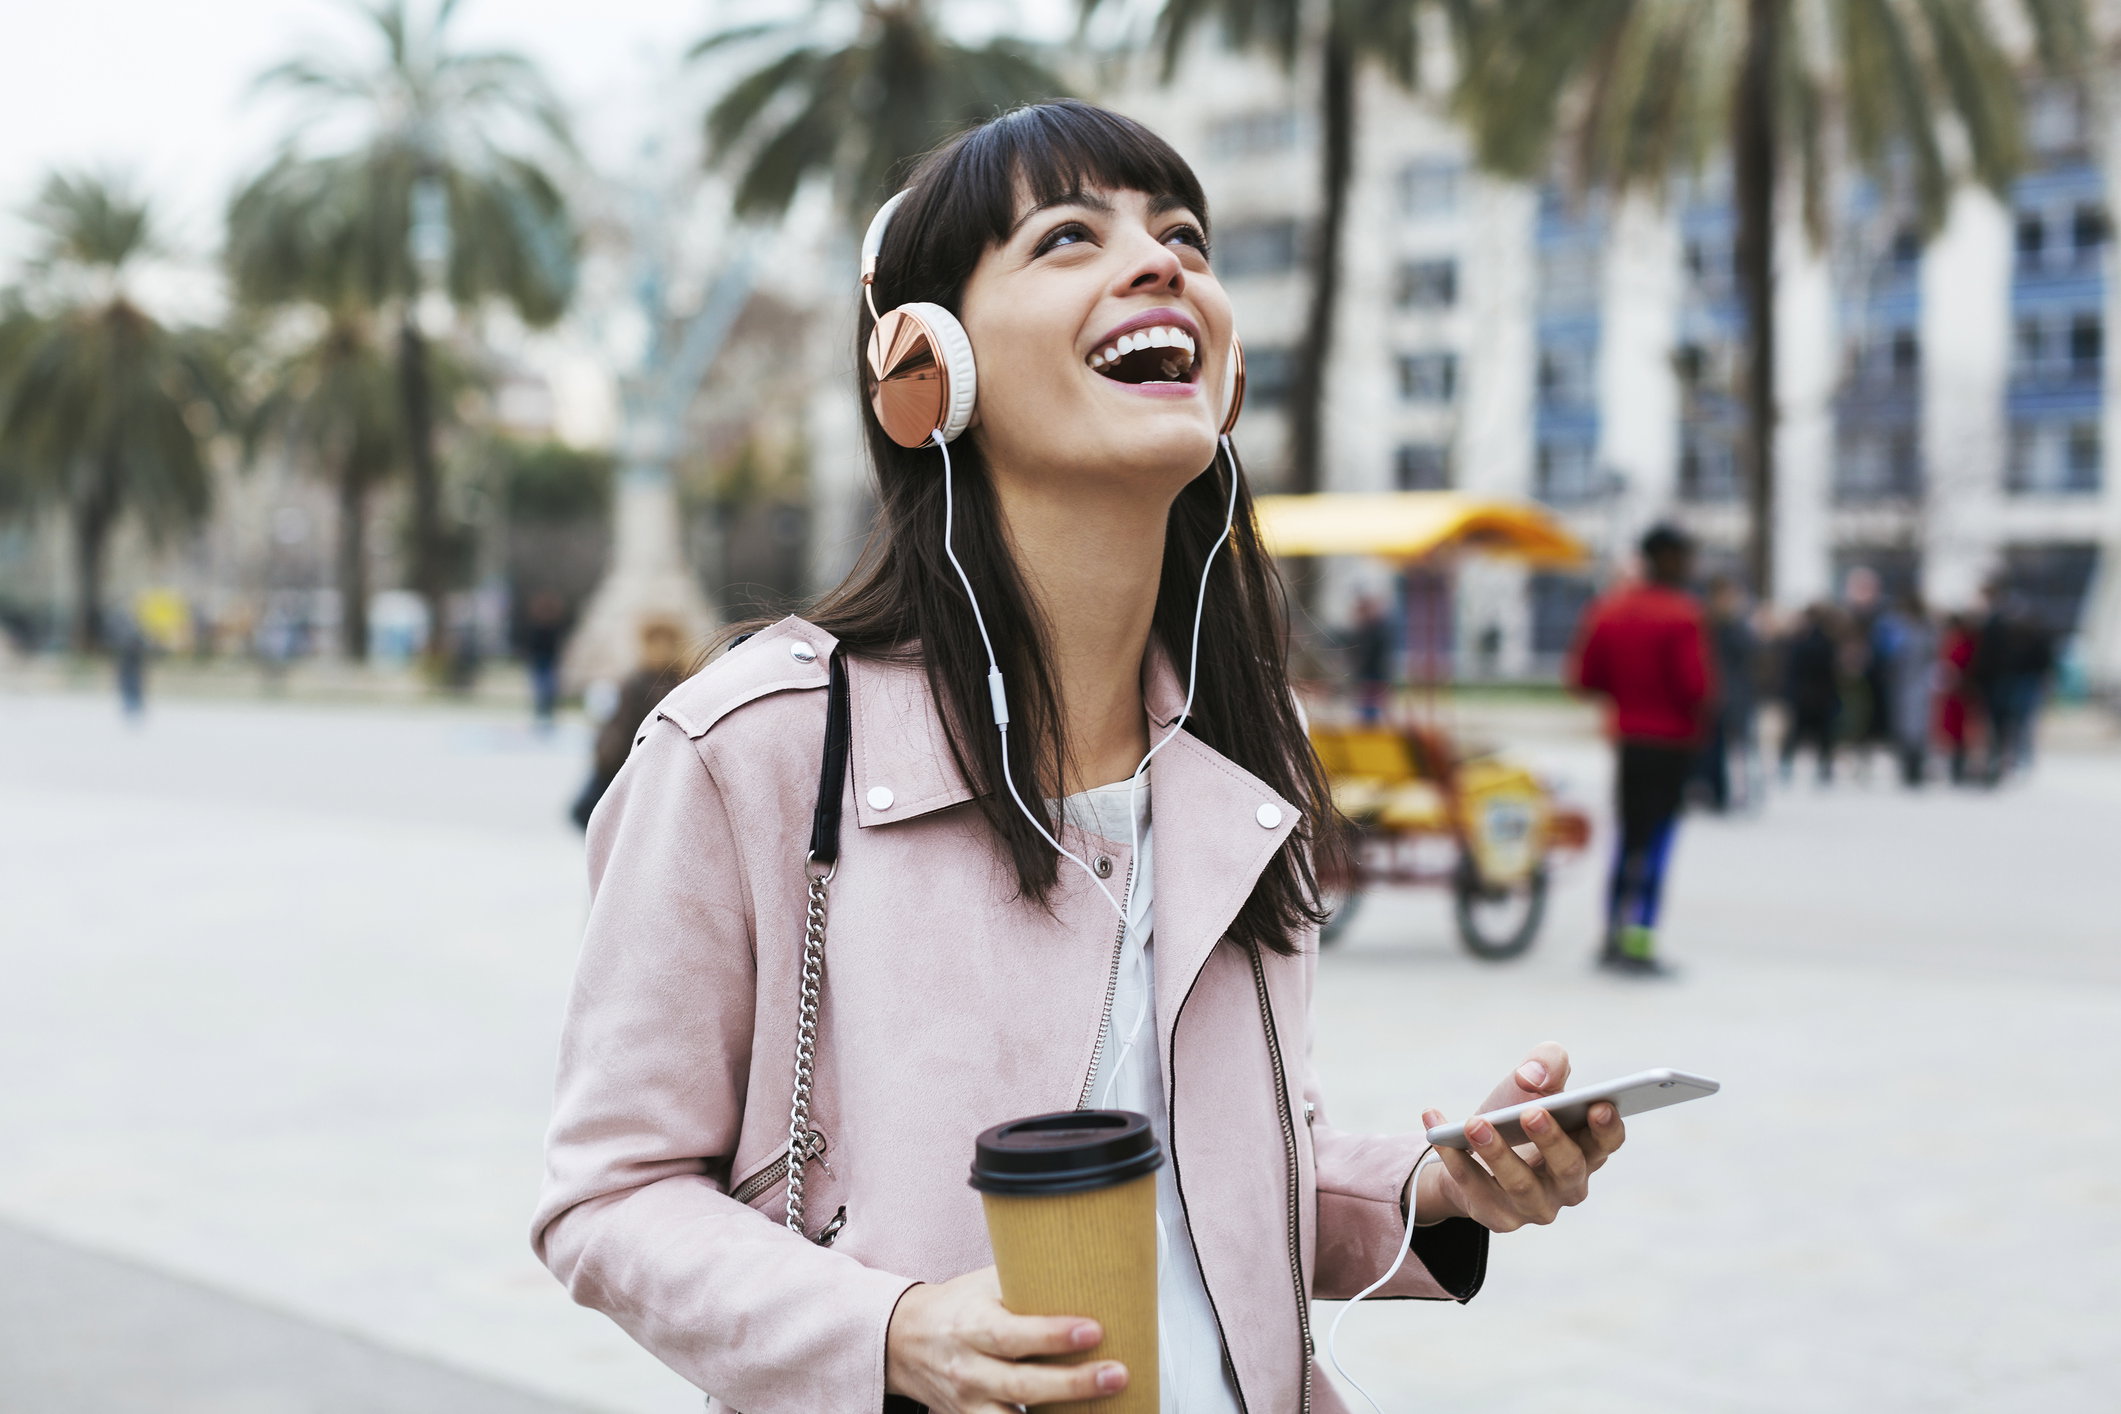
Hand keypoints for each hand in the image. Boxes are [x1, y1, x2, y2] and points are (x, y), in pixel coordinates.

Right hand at [884, 1265, 1127, 1411]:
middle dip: (1073, 1384)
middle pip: (1022, 1385)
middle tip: (1117, 1374)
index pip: (1011, 1334)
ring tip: (1104, 1412)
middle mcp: (969, 1368)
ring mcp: (969, 1402)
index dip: (1053, 1335)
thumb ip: (1026, 1281)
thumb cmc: (954, 1308)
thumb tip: (1085, 1264)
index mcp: (972, 1326)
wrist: (902, 1341)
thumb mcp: (983, 1286)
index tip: (1093, 1330)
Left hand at [1412, 1042, 1625, 1231]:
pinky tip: (1436, 1128)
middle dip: (1552, 1140)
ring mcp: (1536, 1206)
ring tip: (1474, 1123)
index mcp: (1586, 1149)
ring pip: (1520, 1185)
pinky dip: (1453, 1158)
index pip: (1607, 1143)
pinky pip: (1475, 1188)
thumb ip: (1547, 1063)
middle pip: (1569, 1168)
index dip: (1607, 1127)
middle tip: (1532, 1112)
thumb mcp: (1533, 1079)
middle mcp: (1568, 1184)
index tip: (1598, 1105)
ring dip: (1497, 1153)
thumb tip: (1533, 1077)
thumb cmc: (1513, 1112)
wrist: (1469, 1148)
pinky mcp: (1499, 1217)